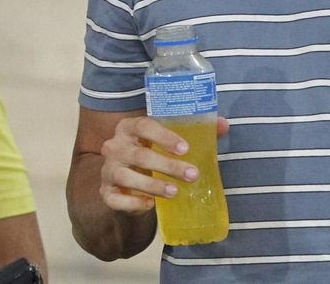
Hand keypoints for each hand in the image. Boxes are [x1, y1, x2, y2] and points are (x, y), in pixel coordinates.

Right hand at [98, 115, 228, 214]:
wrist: (124, 179)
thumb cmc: (150, 154)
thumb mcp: (166, 141)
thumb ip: (195, 132)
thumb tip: (224, 124)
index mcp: (128, 129)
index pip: (143, 126)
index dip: (164, 137)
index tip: (186, 148)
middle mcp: (114, 147)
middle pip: (139, 155)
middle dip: (168, 166)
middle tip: (193, 175)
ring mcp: (108, 170)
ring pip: (125, 176)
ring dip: (152, 185)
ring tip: (175, 192)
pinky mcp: (106, 192)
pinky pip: (115, 198)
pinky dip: (132, 203)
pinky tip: (150, 204)